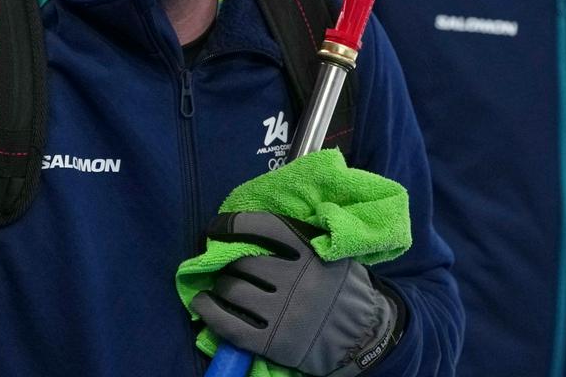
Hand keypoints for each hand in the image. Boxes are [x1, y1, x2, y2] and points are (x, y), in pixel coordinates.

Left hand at [192, 212, 403, 375]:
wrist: (363, 338)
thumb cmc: (345, 291)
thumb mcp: (334, 255)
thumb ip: (304, 239)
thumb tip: (259, 228)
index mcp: (310, 252)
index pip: (262, 227)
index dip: (232, 224)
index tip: (216, 226)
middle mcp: (294, 279)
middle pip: (243, 262)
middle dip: (228, 261)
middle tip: (225, 263)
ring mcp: (282, 312)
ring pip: (233, 290)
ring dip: (220, 285)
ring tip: (219, 285)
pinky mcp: (272, 341)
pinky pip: (229, 324)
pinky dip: (209, 311)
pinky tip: (202, 303)